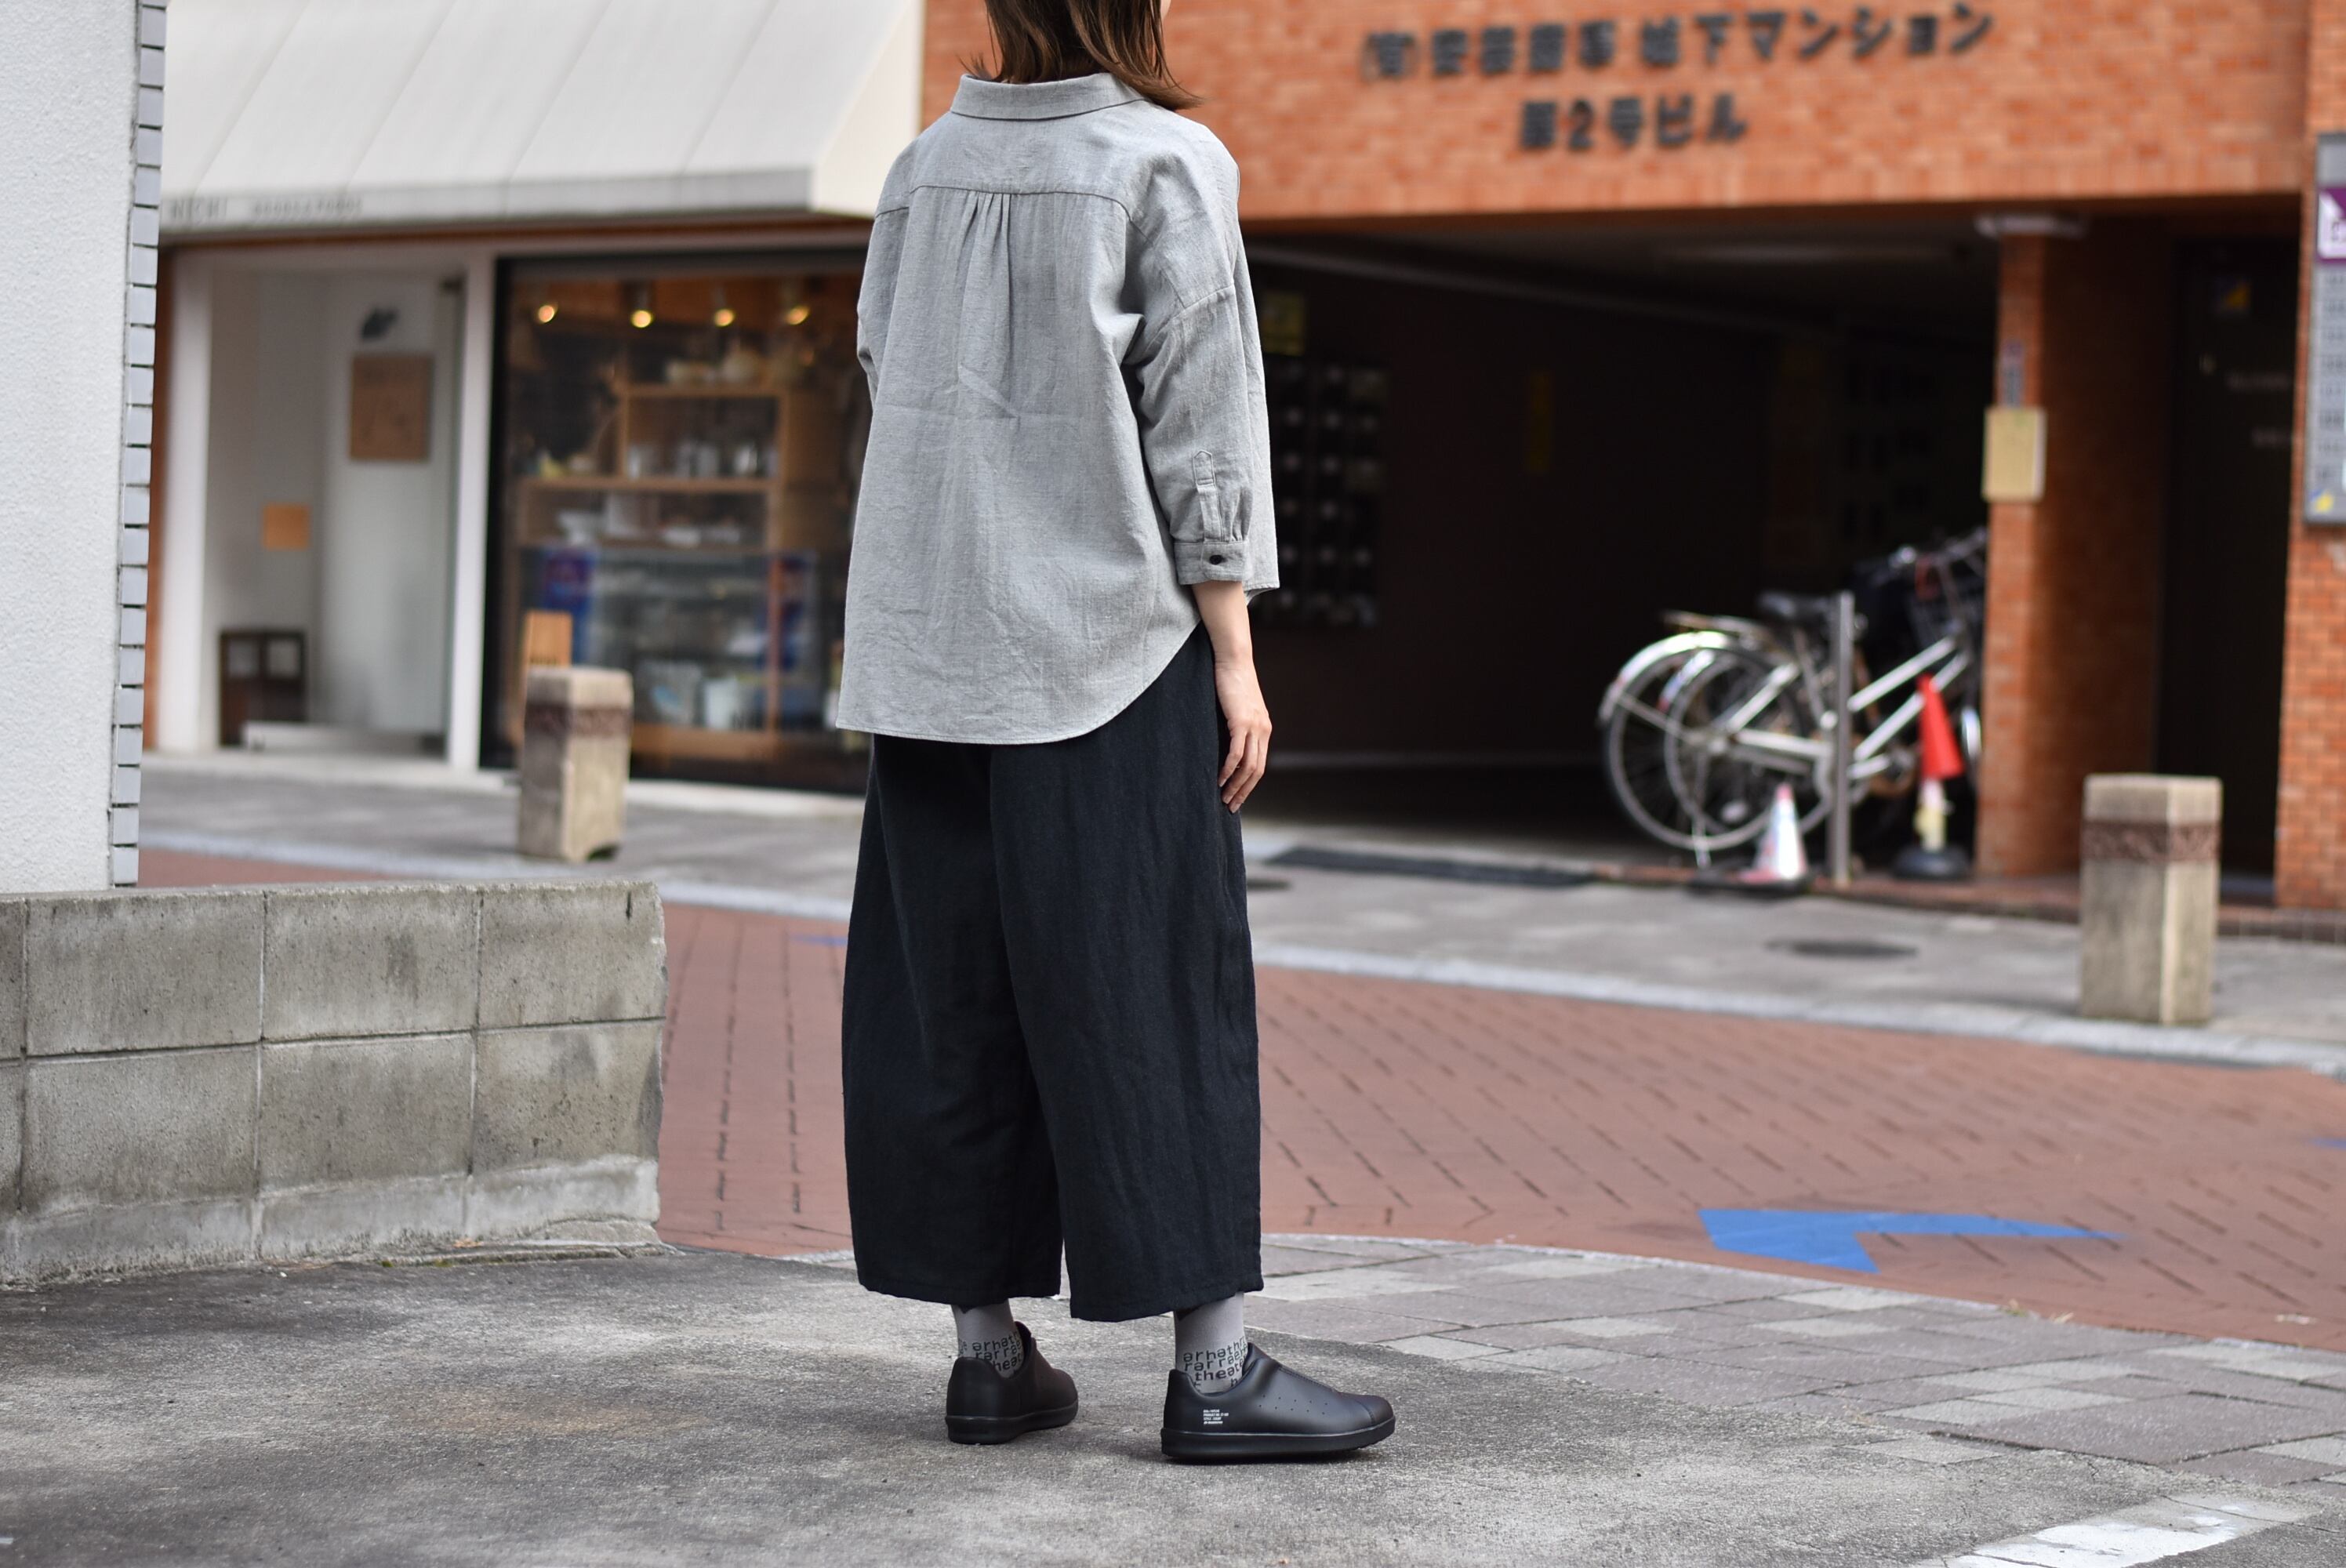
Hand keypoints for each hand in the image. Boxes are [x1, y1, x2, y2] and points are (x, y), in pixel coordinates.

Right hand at [1214, 656, 1270, 810]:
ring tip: (1223, 797)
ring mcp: (1254, 726)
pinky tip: (1219, 779)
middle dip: (1243, 791)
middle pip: (1256, 771)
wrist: (1233, 660)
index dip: (1249, 785)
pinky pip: (1236, 753)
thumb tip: (1225, 745)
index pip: (1259, 765)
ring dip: (1235, 785)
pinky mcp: (1241, 721)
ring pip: (1248, 766)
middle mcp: (1263, 730)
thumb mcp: (1238, 708)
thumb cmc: (1231, 682)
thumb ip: (1237, 727)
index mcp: (1263, 729)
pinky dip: (1228, 769)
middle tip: (1230, 806)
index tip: (1237, 798)